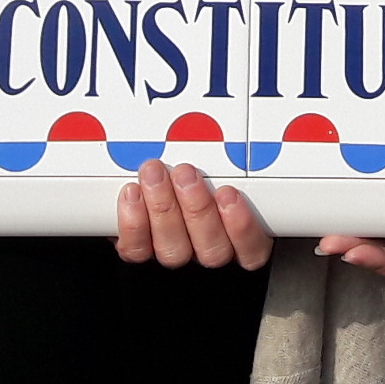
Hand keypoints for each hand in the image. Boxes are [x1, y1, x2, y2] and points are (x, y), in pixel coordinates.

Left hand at [113, 159, 273, 268]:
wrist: (149, 187)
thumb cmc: (199, 169)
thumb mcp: (223, 162)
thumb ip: (229, 161)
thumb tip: (229, 133)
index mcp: (238, 236)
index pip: (252, 250)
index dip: (242, 227)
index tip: (229, 193)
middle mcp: (207, 248)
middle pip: (212, 249)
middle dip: (196, 208)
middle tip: (185, 172)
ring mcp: (175, 250)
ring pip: (175, 250)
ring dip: (163, 209)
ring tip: (154, 174)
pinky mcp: (141, 249)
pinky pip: (137, 249)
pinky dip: (133, 223)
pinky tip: (132, 194)